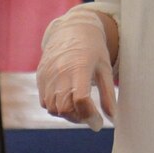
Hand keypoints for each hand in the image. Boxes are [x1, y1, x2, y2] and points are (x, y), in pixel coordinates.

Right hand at [37, 8, 116, 126]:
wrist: (71, 30)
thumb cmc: (92, 51)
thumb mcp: (104, 69)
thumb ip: (108, 95)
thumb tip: (113, 119)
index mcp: (79, 67)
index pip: (81, 100)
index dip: (90, 116)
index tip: (98, 122)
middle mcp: (60, 72)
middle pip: (64, 109)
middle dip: (78, 118)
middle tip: (90, 116)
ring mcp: (47, 76)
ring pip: (53, 109)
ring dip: (67, 115)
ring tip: (80, 108)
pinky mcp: (40, 78)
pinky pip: (45, 102)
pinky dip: (56, 107)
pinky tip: (67, 99)